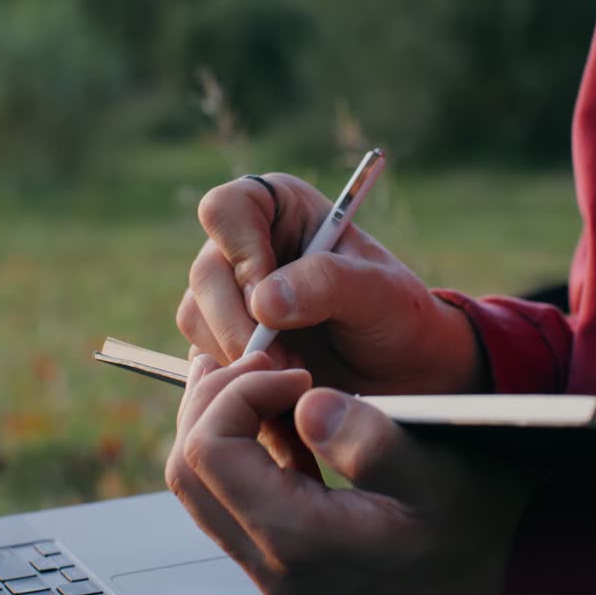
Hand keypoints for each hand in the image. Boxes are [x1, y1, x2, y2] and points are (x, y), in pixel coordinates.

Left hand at [166, 353, 533, 594]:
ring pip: (201, 489)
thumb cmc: (480, 525)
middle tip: (261, 361)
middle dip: (213, 403)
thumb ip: (374, 443)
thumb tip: (308, 407)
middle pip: (188, 472)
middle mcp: (274, 567)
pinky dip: (239, 451)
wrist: (504, 581)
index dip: (237, 393)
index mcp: (301, 541)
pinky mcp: (286, 565)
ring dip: (221, 424)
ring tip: (261, 378)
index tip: (294, 370)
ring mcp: (276, 572)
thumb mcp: (439, 475)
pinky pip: (230, 502)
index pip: (208, 453)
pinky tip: (280, 419)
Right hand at [176, 173, 484, 395]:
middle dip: (240, 325)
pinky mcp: (223, 335)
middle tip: (284, 362)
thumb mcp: (378, 292)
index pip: (226, 209)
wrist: (399, 369)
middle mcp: (245, 243)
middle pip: (206, 273)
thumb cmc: (395, 314)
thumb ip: (327, 283)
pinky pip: (203, 354)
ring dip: (240, 355)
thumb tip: (262, 302)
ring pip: (196, 317)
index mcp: (279, 207)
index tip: (269, 302)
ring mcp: (229, 291)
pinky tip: (280, 387)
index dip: (241, 252)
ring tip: (295, 374)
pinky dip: (236, 376)